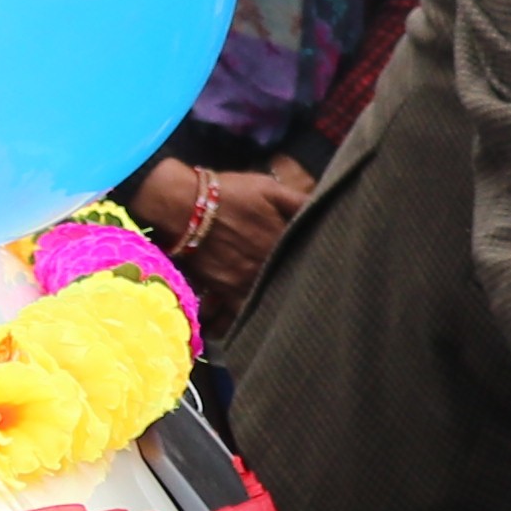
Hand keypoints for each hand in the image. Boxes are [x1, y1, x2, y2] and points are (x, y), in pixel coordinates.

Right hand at [185, 160, 313, 307]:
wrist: (184, 205)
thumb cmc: (229, 193)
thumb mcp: (270, 188)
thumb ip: (299, 202)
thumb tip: (324, 208)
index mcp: (283, 240)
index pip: (310, 257)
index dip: (318, 262)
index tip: (327, 266)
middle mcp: (268, 265)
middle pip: (292, 282)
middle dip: (302, 286)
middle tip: (314, 292)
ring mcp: (247, 280)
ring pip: (271, 299)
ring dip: (281, 303)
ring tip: (291, 309)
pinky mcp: (226, 290)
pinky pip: (241, 312)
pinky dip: (251, 318)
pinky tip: (261, 322)